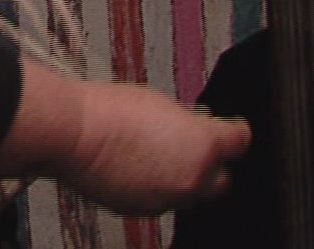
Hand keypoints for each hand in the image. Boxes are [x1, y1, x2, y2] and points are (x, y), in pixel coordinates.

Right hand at [61, 81, 250, 213]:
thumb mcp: (161, 103)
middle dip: (212, 165)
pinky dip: (157, 188)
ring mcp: (167, 199)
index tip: (234, 130)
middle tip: (195, 148)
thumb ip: (188, 124)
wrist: (74, 134)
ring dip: (182, 178)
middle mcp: (191, 179)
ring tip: (159, 156)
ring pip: (190, 194)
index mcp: (203, 146)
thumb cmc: (109, 112)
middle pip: (221, 180)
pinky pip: (162, 201)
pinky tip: (140, 168)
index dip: (236, 133)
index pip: (240, 143)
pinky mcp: (142, 210)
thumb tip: (194, 132)